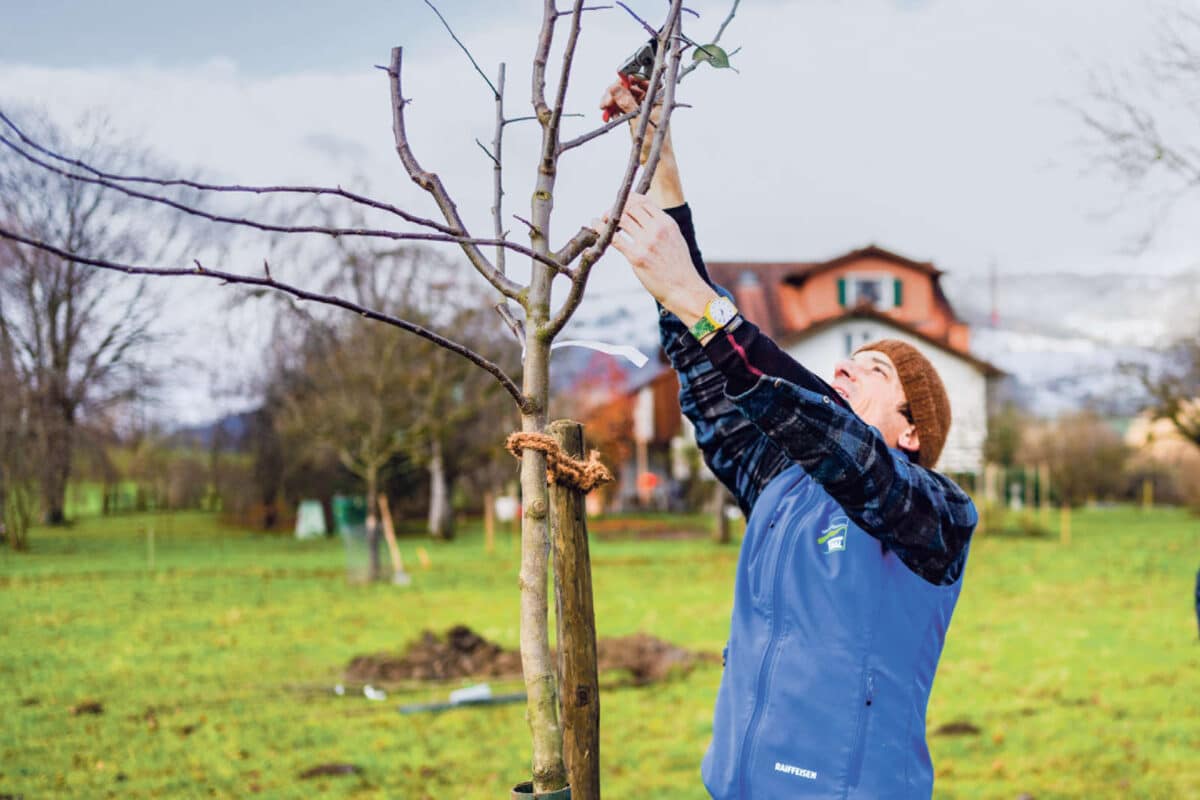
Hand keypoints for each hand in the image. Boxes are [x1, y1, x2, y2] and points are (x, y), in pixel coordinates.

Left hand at [594, 193, 714, 325]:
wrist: (683, 289)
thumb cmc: (678, 267)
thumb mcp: (675, 239)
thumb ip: (661, 226)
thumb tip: (645, 216)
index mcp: (667, 223)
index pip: (644, 201)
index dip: (628, 199)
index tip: (620, 203)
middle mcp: (657, 229)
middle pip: (631, 207)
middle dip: (616, 207)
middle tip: (607, 214)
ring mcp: (647, 243)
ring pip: (621, 219)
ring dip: (608, 217)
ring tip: (602, 221)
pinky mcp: (636, 257)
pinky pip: (614, 238)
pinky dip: (601, 229)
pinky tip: (595, 226)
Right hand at [599, 75, 665, 165]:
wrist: (656, 160)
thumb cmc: (655, 141)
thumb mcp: (639, 120)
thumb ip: (627, 103)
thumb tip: (615, 88)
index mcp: (658, 95)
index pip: (640, 78)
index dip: (626, 79)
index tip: (614, 86)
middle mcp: (650, 97)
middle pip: (628, 85)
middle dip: (614, 93)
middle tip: (604, 103)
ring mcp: (641, 105)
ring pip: (622, 95)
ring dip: (612, 101)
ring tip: (605, 112)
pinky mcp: (634, 113)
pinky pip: (621, 105)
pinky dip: (614, 109)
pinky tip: (609, 116)